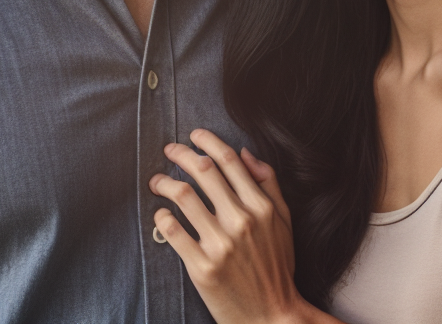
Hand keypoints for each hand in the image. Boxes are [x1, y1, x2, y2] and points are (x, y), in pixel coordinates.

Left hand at [150, 129, 317, 323]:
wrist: (271, 314)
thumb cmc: (277, 265)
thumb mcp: (284, 219)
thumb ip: (268, 183)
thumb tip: (245, 153)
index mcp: (261, 206)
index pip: (230, 162)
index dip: (209, 142)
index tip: (195, 135)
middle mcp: (240, 220)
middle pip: (204, 172)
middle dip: (182, 155)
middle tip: (170, 150)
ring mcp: (220, 244)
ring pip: (184, 198)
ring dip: (166, 183)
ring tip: (157, 180)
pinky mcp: (202, 268)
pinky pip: (174, 234)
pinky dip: (163, 218)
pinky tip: (160, 213)